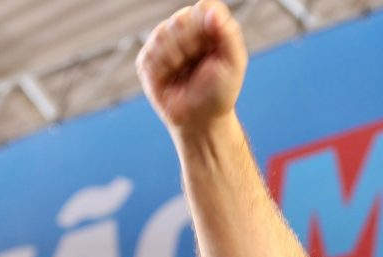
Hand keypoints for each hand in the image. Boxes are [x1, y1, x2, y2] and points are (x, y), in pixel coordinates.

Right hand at [136, 0, 247, 133]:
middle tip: (199, 66)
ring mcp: (163, 41)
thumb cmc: (220, 91)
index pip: (203, 9)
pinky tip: (171, 78)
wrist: (200, 120)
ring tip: (185, 73)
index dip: (206, 30)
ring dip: (177, 58)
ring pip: (163, 35)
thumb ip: (228, 33)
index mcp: (208, 25)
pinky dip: (163, 69)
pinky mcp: (147, 58)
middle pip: (181, 21)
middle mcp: (184, 28)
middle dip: (192, 47)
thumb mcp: (235, 63)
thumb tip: (212, 10)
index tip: (213, 50)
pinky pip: (150, 54)